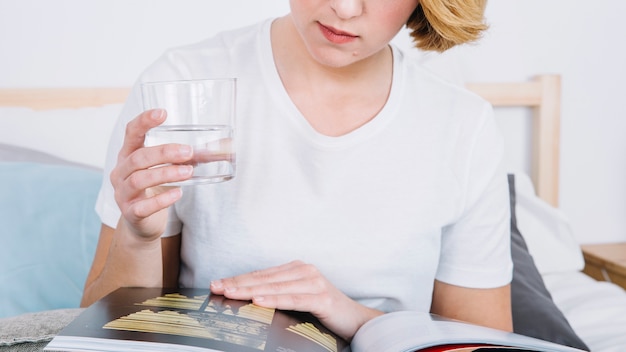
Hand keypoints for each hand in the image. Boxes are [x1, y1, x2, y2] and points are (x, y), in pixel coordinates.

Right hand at [110, 109, 193, 240]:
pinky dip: (162, 199)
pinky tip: (178, 194)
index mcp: (128, 155)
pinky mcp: (131, 212)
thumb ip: (190, 157)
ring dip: (166, 174)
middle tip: (188, 152)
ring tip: (188, 172)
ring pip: (139, 179)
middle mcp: (121, 171)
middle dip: (164, 152)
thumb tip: (224, 147)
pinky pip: (144, 206)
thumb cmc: (154, 189)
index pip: (131, 133)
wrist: (141, 222)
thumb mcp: (166, 168)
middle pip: (138, 158)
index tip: (162, 113)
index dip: (144, 121)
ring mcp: (123, 193)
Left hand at [210, 260, 382, 340]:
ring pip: (275, 287)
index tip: (218, 283)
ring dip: (250, 291)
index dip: (239, 278)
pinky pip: (293, 299)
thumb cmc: (325, 311)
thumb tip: (248, 300)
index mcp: (296, 269)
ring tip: (231, 294)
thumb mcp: (298, 299)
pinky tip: (259, 302)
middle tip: (217, 287)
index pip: (261, 274)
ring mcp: (314, 283)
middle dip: (239, 284)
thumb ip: (278, 294)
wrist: (356, 320)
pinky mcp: (321, 298)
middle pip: (265, 279)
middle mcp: (304, 271)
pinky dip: (275, 300)